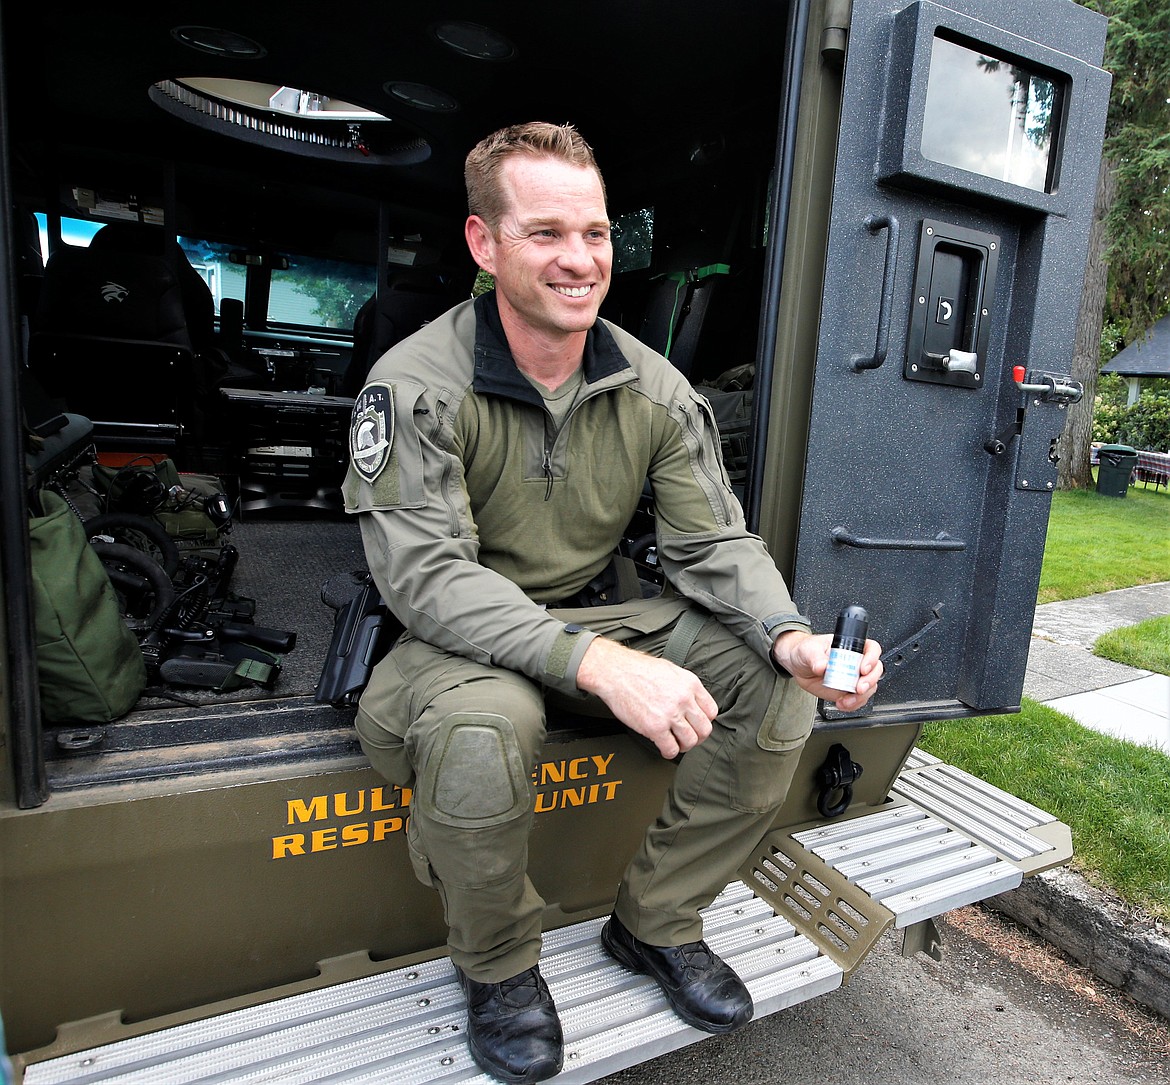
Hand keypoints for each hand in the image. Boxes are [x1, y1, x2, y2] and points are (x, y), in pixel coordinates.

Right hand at [576, 636, 717, 758]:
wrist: (615, 672)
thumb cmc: (637, 669)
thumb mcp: (670, 670)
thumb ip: (685, 686)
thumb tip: (692, 700)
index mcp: (690, 684)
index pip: (711, 711)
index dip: (704, 721)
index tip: (696, 724)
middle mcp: (683, 699)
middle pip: (704, 729)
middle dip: (697, 736)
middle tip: (688, 737)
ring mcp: (670, 714)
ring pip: (690, 741)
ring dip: (684, 746)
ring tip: (675, 743)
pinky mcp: (654, 728)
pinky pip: (671, 749)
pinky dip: (668, 752)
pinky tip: (664, 747)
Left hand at [771, 631, 882, 712]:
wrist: (798, 666)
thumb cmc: (807, 651)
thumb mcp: (809, 650)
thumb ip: (816, 657)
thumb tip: (823, 666)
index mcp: (851, 646)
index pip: (871, 649)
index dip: (872, 658)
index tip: (863, 669)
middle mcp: (856, 662)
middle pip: (875, 670)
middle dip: (869, 681)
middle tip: (858, 688)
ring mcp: (853, 677)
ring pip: (869, 688)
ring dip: (861, 697)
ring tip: (846, 700)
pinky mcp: (847, 691)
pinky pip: (858, 700)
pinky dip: (853, 705)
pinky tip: (842, 704)